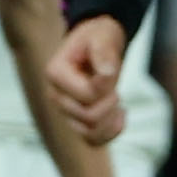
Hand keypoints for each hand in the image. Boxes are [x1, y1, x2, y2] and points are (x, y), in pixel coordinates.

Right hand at [46, 16, 127, 145]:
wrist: (97, 42)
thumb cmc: (98, 36)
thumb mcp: (103, 35)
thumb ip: (104, 51)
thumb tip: (107, 73)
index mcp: (55, 73)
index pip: (87, 95)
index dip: (107, 86)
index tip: (111, 69)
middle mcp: (55, 95)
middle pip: (88, 116)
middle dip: (110, 103)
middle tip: (115, 86)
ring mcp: (64, 110)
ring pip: (89, 133)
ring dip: (110, 121)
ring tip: (119, 103)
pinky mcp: (76, 120)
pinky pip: (92, 140)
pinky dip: (110, 133)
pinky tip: (120, 116)